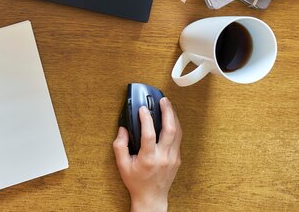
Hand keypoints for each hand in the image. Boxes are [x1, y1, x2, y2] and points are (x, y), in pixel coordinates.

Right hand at [113, 97, 181, 211]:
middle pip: (170, 130)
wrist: (151, 198)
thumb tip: (123, 129)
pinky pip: (178, 139)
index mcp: (148, 159)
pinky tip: (170, 119)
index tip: (142, 109)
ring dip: (173, 117)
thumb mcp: (122, 165)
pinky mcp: (177, 159)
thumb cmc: (136, 182)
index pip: (149, 134)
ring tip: (168, 106)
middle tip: (163, 100)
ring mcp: (173, 158)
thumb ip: (120, 146)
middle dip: (167, 112)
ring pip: (178, 133)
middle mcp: (163, 157)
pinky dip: (175, 126)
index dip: (145, 119)